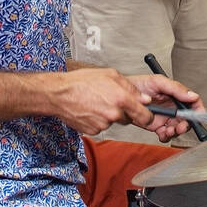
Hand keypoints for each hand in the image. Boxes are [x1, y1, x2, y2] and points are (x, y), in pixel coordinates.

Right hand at [52, 66, 172, 137]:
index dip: (147, 116)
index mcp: (121, 99)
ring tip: (97, 102)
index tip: (147, 115)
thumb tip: (144, 99)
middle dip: (124, 112)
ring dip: (109, 115)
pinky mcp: (94, 131)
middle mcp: (114, 114)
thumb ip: (130, 88)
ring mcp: (103, 124)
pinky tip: (90, 109)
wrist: (59, 94)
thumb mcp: (110, 75)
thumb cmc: (81, 82)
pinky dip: (98, 120)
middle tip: (111, 101)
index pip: (145, 116)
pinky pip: (102, 126)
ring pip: (114, 122)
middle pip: (129, 119)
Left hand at [128, 73, 205, 141]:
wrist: (121, 95)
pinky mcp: (156, 125)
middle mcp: (172, 106)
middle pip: (187, 118)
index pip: (192, 102)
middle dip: (186, 124)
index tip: (199, 115)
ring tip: (169, 130)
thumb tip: (192, 95)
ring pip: (177, 128)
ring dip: (176, 131)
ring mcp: (165, 116)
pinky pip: (166, 134)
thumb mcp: (158, 82)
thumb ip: (176, 88)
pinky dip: (166, 136)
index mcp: (175, 95)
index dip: (198, 109)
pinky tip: (162, 134)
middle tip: (181, 126)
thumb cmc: (138, 85)